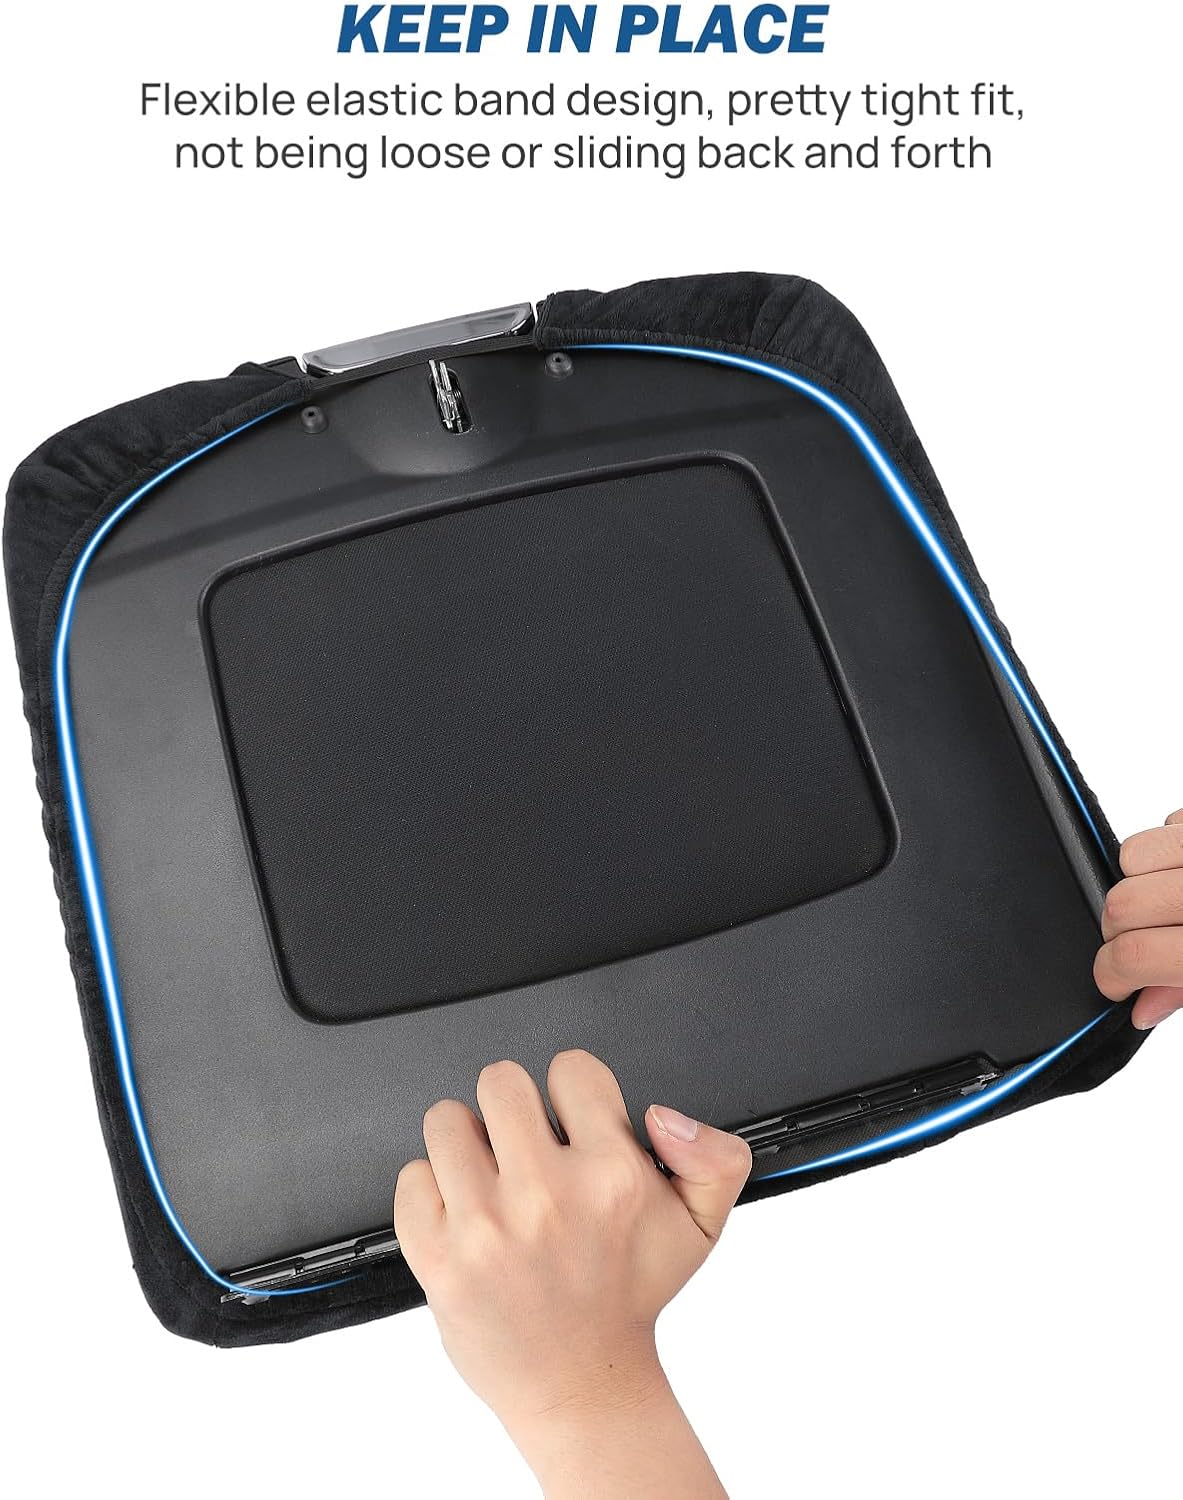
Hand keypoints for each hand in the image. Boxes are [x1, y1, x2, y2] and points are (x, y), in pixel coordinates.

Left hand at [394, 1048, 751, 1499]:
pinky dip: (432, 1190)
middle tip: (523, 1149)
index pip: (571, 1068)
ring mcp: (486, 1227)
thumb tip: (663, 1115)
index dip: (572, 1094)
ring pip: (447, 1119)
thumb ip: (713, 1156)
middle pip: (500, 1080)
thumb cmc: (629, 1297)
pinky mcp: (438, 1257)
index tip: (573, 1128)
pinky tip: (464, 1215)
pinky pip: (411, 1176)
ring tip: (490, 1179)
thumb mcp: (701, 1225)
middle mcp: (548, 1196)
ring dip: (466, 1143)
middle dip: (512, 1109)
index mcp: (612, 1177)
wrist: (581, 1384)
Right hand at [1094, 809, 1182, 1028]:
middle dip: (1119, 932)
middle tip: (1145, 945)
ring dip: (1138, 882)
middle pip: (1120, 906)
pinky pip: (1164, 822)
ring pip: (1131, 856)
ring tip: (1169, 901)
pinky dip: (1168, 849)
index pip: (1134, 955)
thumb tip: (1140, 1005)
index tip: (1113, 983)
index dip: (1110, 975)